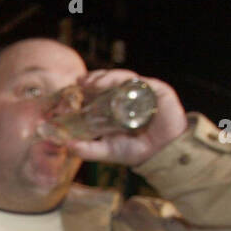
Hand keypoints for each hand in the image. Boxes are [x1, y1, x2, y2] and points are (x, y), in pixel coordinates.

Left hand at [63, 69, 188, 167]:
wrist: (162, 153)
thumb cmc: (135, 150)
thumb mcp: (107, 150)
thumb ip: (88, 149)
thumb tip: (67, 145)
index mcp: (114, 106)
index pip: (98, 91)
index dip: (86, 87)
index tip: (72, 88)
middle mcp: (126, 96)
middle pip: (108, 80)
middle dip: (94, 78)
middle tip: (81, 82)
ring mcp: (141, 92)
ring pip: (122, 77)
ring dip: (107, 77)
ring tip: (95, 83)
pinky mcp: (157, 90)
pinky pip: (141, 82)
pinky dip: (128, 82)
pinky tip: (118, 85)